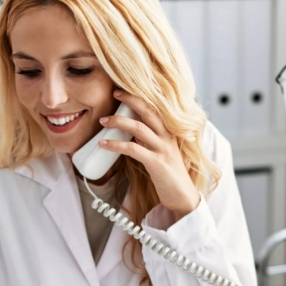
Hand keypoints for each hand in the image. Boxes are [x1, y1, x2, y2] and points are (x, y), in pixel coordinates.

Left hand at [98, 89, 199, 221]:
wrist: (182, 196)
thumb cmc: (168, 173)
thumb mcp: (160, 150)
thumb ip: (148, 138)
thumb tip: (128, 129)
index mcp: (169, 131)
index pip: (155, 107)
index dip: (139, 96)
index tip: (123, 89)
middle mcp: (168, 136)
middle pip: (149, 110)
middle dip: (131, 99)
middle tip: (114, 92)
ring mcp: (163, 149)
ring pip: (139, 128)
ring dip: (118, 122)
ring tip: (103, 120)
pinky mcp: (157, 163)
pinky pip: (133, 149)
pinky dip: (116, 145)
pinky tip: (104, 144)